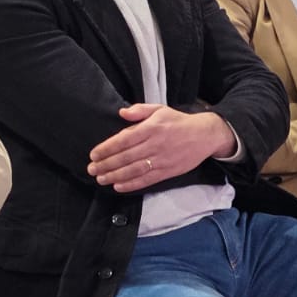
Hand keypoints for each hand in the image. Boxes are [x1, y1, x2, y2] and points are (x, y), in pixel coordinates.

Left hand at [87, 104, 235, 191]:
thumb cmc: (178, 121)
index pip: (124, 140)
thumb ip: (140, 110)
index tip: (94, 154)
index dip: (107, 148)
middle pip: (126, 157)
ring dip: (115, 176)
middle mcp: (155, 144)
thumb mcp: (160, 109)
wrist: (204, 135)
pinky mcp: (167, 171)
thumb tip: (122, 112)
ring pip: (134, 170)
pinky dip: (131, 184)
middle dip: (106, 164)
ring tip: (101, 179)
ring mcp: (161, 160)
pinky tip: (118, 186)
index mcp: (151, 128)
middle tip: (91, 169)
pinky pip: (146, 180)